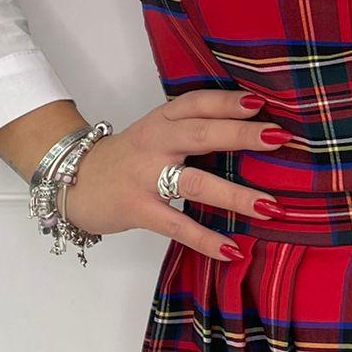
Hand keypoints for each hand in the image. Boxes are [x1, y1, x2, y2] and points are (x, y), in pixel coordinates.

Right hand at [62, 88, 288, 260]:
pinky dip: (205, 239)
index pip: (196, 103)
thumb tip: (251, 130)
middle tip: (279, 138)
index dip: (227, 101)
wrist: (72, 180)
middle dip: (241, 135)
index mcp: (162, 119)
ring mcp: (145, 177)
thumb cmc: (128, 157)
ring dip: (235, 195)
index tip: (259, 102)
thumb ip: (193, 127)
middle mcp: (155, 143)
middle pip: (201, 134)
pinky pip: (177, 225)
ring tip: (270, 207)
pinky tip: (232, 250)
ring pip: (195, 182)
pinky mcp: (138, 210)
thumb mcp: (156, 131)